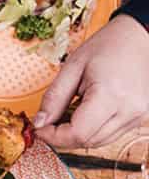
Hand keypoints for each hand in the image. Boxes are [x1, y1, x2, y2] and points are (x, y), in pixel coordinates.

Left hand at [34, 14, 148, 148]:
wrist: (138, 37)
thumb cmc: (107, 46)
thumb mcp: (72, 67)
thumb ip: (54, 97)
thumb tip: (39, 123)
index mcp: (111, 95)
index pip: (77, 134)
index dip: (53, 137)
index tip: (40, 129)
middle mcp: (129, 110)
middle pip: (87, 142)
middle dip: (62, 137)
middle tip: (48, 122)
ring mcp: (138, 115)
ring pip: (98, 142)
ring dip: (77, 135)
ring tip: (68, 114)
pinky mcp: (140, 117)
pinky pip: (110, 134)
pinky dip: (93, 130)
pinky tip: (85, 114)